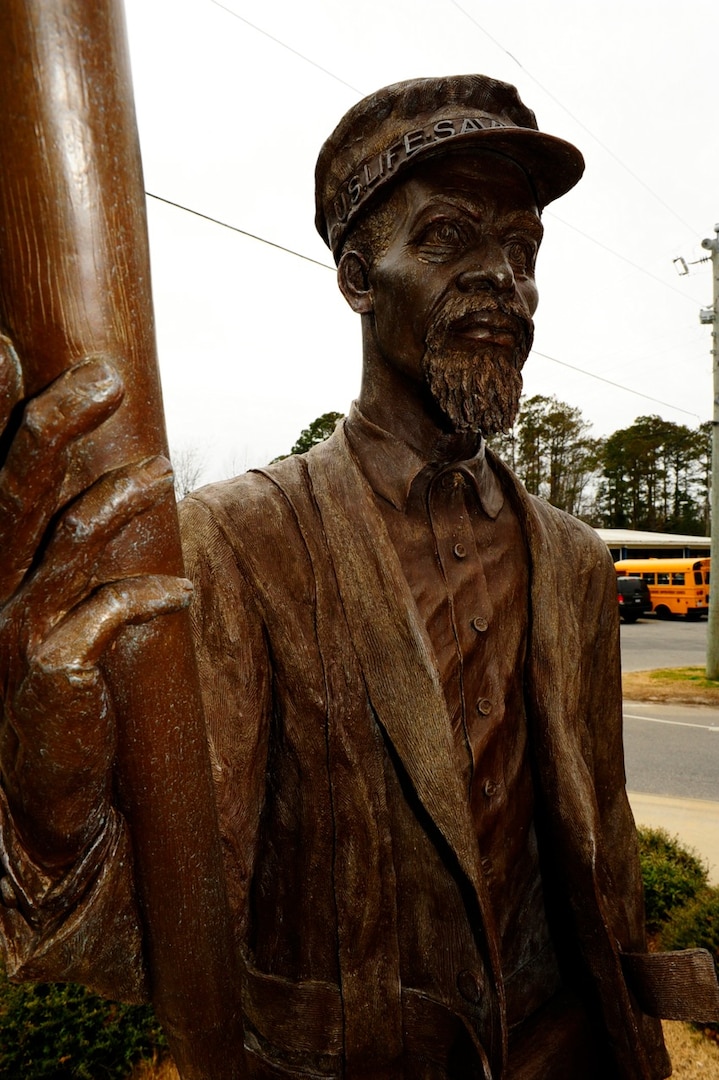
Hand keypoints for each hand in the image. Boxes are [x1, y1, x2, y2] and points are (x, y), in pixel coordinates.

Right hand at [0, 339, 190, 871]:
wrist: (42, 790)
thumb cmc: (49, 680)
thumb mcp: (45, 603)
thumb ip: (59, 542)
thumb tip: (118, 473)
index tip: (5, 344)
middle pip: (8, 487)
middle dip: (52, 423)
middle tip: (104, 375)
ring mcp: (12, 628)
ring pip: (64, 541)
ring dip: (118, 499)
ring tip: (162, 472)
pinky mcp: (50, 670)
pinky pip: (106, 612)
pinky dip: (148, 593)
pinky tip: (184, 591)